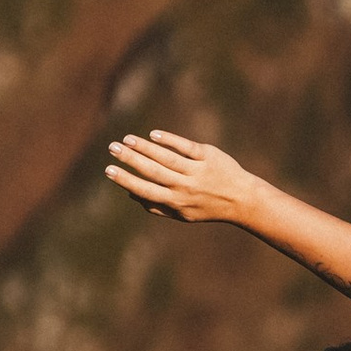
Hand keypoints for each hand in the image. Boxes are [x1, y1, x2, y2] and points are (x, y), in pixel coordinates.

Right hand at [105, 129, 264, 227]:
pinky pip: (185, 146)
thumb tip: (132, 195)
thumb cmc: (208, 207)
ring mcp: (196, 171)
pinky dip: (168, 140)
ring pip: (166, 157)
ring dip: (144, 147)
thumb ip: (158, 207)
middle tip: (112, 148)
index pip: (145, 190)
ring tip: (127, 139)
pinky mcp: (207, 156)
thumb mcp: (183, 215)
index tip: (108, 170)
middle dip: (130, 159)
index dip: (126, 180)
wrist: (241, 199)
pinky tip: (153, 135)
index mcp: (175, 202)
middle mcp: (184, 187)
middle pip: (152, 170)